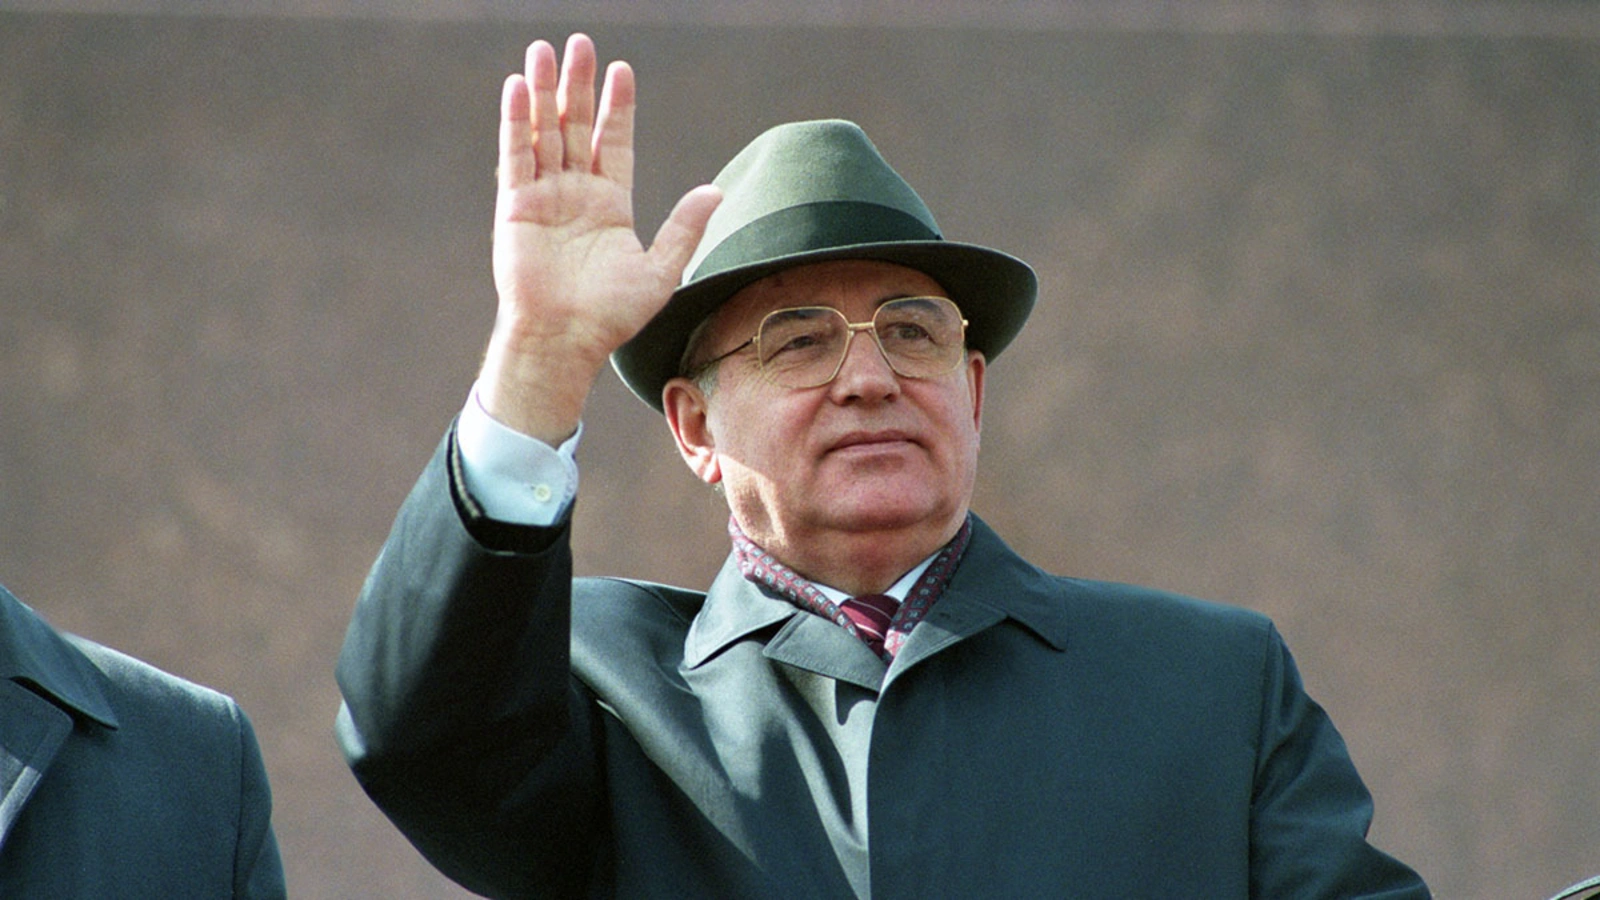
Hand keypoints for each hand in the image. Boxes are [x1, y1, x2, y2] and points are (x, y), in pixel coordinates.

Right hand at [479, 34, 720, 442]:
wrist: (566, 340)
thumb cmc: (612, 316)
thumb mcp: (661, 270)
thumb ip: (684, 227)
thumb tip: (715, 191)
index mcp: (610, 204)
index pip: (614, 142)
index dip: (617, 107)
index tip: (621, 71)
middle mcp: (575, 193)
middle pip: (576, 126)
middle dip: (578, 85)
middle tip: (580, 43)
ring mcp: (544, 197)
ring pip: (545, 132)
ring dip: (545, 91)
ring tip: (545, 49)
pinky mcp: (516, 206)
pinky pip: (515, 155)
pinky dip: (516, 121)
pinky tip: (519, 86)